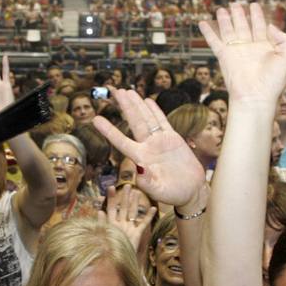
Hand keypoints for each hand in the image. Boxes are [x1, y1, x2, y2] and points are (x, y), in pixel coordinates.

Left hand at [91, 88, 204, 207]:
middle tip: (115, 91)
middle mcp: (147, 147)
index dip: (108, 130)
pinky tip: (147, 100)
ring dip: (137, 105)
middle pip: (134, 122)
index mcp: (140, 158)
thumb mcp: (159, 191)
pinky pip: (162, 122)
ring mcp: (159, 142)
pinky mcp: (173, 139)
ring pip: (146, 118)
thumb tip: (140, 169)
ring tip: (128, 91)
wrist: (190, 191)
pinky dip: (155, 111)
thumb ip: (148, 182)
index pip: (121, 141)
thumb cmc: (172, 194)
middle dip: (125, 106)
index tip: (95, 119)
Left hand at [99, 184, 156, 255]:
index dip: (111, 198)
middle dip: (125, 196)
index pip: (111, 207)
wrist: (117, 263)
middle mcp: (120, 224)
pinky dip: (148, 216)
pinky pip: (143, 223)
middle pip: (123, 207)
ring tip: (137, 193)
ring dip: (135, 203)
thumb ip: (102, 224)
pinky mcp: (137, 234)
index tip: (111, 186)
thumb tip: (99, 211)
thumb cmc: (108, 250)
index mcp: (111, 223)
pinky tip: (153, 208)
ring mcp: (129, 228)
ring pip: (132, 212)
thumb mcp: (104, 236)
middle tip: (128, 185)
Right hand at [197, 1, 285, 106]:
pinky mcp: (224, 56)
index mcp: (265, 47)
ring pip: (229, 30)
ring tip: (222, 9)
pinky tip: (202, 23)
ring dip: (225, 20)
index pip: (260, 26)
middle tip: (236, 3)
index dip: (257, 15)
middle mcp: (249, 48)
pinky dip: (207, 32)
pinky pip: (214, 41)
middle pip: (243, 26)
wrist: (256, 97)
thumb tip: (271, 26)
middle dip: (239, 14)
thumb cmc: (273, 82)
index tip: (254, 5)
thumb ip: (283, 40)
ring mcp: (236, 51)